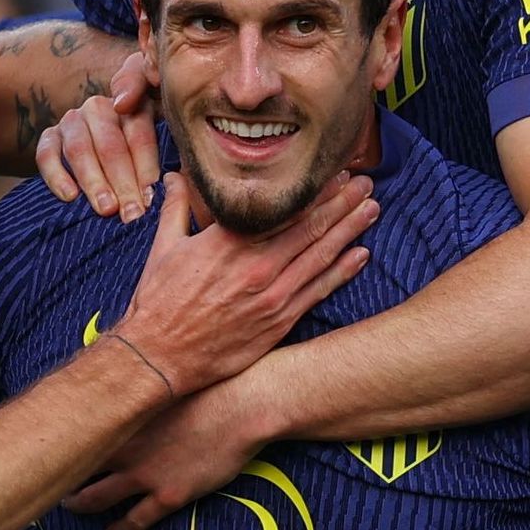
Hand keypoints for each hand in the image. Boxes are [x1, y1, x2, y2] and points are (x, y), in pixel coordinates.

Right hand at [33, 52, 157, 221]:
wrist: (98, 151)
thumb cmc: (136, 160)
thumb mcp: (158, 149)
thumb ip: (163, 158)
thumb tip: (173, 185)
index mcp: (133, 106)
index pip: (139, 134)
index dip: (146, 167)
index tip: (151, 197)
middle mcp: (100, 108)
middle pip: (111, 144)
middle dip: (123, 182)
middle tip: (133, 213)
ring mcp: (72, 120)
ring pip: (79, 149)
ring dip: (94, 181)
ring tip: (107, 209)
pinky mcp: (49, 136)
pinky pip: (46, 154)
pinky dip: (57, 176)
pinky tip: (70, 197)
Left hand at [65, 375, 267, 529]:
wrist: (241, 407)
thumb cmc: (208, 385)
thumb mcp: (160, 378)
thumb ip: (133, 387)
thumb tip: (117, 378)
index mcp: (118, 415)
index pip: (73, 432)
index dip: (57, 442)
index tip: (47, 445)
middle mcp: (122, 448)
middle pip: (76, 468)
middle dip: (59, 476)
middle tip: (49, 480)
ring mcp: (143, 475)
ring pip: (96, 498)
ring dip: (80, 505)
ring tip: (70, 508)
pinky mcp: (168, 495)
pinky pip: (135, 521)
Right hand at [108, 172, 373, 395]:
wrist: (160, 357)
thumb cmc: (159, 302)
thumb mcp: (163, 249)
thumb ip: (176, 208)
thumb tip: (176, 175)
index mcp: (228, 242)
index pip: (281, 208)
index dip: (312, 190)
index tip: (333, 173)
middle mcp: (256, 265)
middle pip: (309, 226)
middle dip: (341, 202)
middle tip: (364, 183)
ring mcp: (271, 295)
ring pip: (320, 255)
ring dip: (349, 229)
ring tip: (371, 209)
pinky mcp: (278, 321)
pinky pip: (318, 291)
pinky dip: (342, 271)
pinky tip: (361, 254)